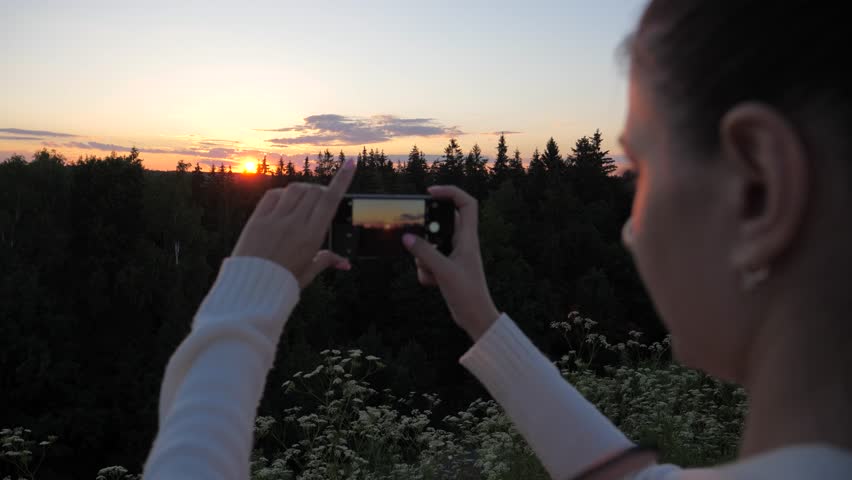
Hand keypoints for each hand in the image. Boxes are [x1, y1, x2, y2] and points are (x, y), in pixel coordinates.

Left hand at [232, 159, 355, 287]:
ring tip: (303, 200)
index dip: (342, 178)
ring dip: (303, 190)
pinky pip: (273, 196)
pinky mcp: (257, 219)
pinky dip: (282, 194)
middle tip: (320, 199)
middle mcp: (295, 224)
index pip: (331, 199)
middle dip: (321, 190)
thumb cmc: (282, 283)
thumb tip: (345, 263)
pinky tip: (284, 202)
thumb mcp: (308, 272)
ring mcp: (275, 220)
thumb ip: (326, 261)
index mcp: (312, 236)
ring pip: (295, 189)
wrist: (250, 290)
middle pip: (314, 191)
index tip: (351, 162)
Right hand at [402, 185, 499, 341]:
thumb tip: (407, 237)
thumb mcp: (444, 271)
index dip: (450, 192)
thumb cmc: (468, 294)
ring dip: (423, 257)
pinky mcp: (445, 268)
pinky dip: (425, 271)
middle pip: (440, 223)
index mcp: (468, 238)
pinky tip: (433, 284)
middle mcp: (461, 243)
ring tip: (430, 272)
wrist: (475, 318)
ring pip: (430, 244)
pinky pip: (428, 261)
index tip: (430, 192)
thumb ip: (425, 253)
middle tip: (415, 238)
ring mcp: (452, 255)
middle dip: (426, 233)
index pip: (466, 203)